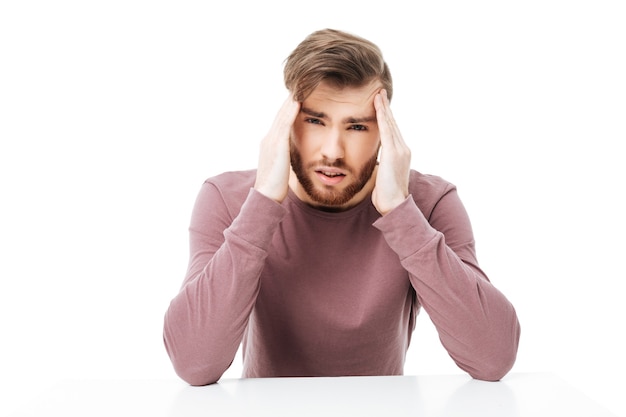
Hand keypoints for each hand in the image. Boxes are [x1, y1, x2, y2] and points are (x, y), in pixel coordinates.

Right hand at [254, 94, 300, 202]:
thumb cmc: (275, 186)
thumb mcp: (280, 167)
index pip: (280, 121)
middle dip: (289, 100)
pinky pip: (285, 124)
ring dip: (290, 100)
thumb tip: (291, 155)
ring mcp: (271, 141)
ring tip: (299, 86)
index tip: (297, 96)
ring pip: (282, 116)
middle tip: (299, 84)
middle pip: (280, 114)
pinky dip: (291, 112)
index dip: (287, 109)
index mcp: (269, 143)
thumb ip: (284, 157)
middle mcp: (268, 139)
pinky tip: (298, 101)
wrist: (266, 195)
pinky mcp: (277, 145)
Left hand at [372, 89, 410, 214]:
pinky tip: (378, 106)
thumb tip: (375, 164)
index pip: (392, 131)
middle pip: (392, 123)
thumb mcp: (383, 176)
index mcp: (401, 154)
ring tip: (378, 94)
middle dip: (385, 107)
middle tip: (380, 92)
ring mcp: (400, 150)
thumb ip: (381, 165)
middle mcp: (403, 149)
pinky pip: (386, 130)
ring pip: (390, 124)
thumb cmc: (387, 195)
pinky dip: (382, 117)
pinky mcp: (393, 153)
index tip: (380, 104)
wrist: (395, 204)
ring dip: (383, 108)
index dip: (386, 117)